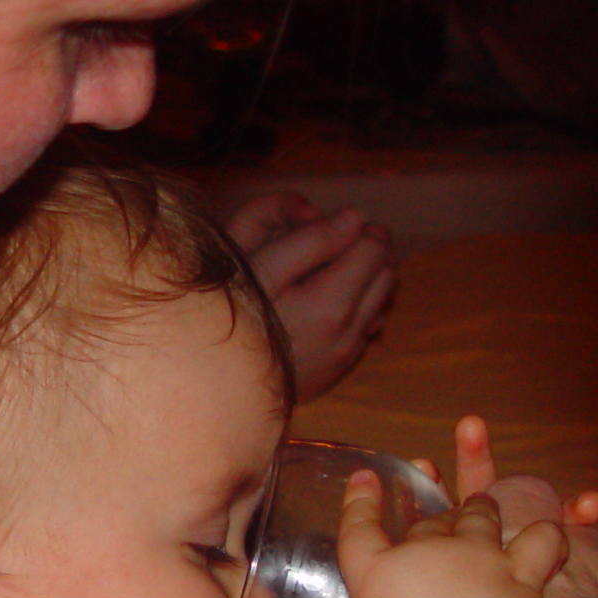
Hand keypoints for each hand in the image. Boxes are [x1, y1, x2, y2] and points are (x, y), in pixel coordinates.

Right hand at [226, 189, 396, 402]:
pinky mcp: (335, 371)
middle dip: (363, 253)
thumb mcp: (259, 265)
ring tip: (320, 275)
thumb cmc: (228, 313)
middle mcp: (348, 334)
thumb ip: (311, 237)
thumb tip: (355, 217)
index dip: (355, 227)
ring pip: (379, 301)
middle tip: (322, 248)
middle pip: (384, 273)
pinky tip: (318, 307)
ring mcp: (343, 356)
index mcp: (332, 303)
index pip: (374, 246)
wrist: (213, 379)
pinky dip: (352, 311)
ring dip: (361, 282)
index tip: (326, 225)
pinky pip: (363, 330)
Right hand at [335, 417, 569, 597]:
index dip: (361, 499)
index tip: (367, 478)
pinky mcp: (521, 573)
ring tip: (484, 510)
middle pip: (429, 521)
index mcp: (378, 576)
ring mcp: (477, 557)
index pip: (359, 527)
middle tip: (441, 530)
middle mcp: (426, 554)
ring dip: (480, 510)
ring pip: (480, 513)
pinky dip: (546, 535)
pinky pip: (542, 538)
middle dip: (434, 522)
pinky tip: (549, 537)